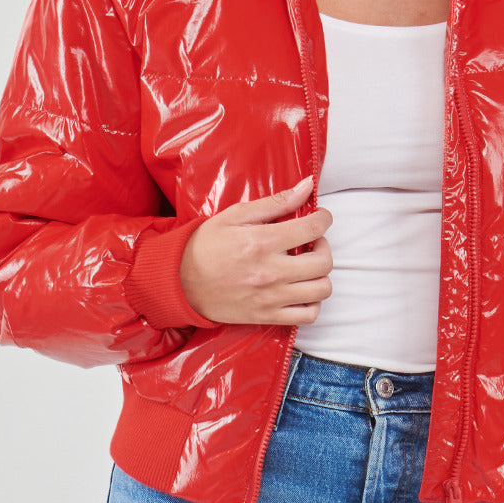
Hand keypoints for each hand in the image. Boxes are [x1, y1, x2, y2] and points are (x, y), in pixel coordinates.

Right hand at [179, 175, 333, 326]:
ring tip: (306, 266)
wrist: (178, 281)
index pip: (313, 228)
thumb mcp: (236, 215)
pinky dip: (312, 302)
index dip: (324, 219)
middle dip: (324, 247)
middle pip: (323, 262)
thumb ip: (276, 202)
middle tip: (312, 242)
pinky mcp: (266, 316)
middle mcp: (270, 272)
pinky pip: (308, 315)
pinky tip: (301, 289)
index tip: (320, 217)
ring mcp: (270, 298)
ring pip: (321, 290)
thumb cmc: (206, 245)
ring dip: (320, 275)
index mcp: (262, 242)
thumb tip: (307, 186)